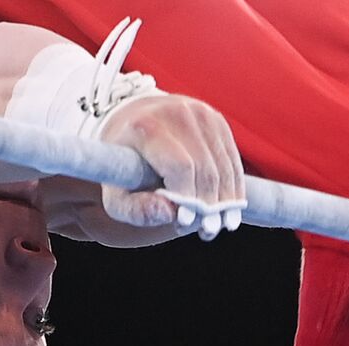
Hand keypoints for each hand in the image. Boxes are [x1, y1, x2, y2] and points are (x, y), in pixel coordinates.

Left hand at [96, 95, 245, 240]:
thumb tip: (170, 214)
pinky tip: (228, 207)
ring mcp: (199, 112)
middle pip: (205, 168)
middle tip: (207, 231)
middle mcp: (176, 113)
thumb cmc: (122, 166)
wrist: (130, 122)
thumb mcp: (115, 193)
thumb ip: (136, 209)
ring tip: (220, 225)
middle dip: (209, 205)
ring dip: (227, 199)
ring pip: (224, 165)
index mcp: (146, 126)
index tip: (187, 223)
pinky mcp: (215, 119)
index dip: (188, 197)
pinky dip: (233, 185)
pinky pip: (231, 158)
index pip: (180, 166)